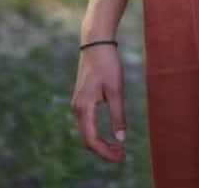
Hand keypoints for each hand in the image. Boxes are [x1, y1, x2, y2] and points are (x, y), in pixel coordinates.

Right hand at [70, 44, 126, 162]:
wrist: (96, 42)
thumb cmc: (107, 64)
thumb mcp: (116, 89)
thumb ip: (118, 115)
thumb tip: (121, 139)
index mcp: (84, 107)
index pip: (92, 140)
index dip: (105, 152)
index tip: (121, 156)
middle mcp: (76, 108)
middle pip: (86, 140)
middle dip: (103, 151)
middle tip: (122, 156)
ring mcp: (76, 104)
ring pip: (85, 133)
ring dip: (100, 143)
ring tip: (118, 149)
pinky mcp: (80, 100)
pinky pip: (85, 124)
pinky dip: (96, 134)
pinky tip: (108, 135)